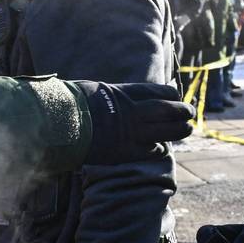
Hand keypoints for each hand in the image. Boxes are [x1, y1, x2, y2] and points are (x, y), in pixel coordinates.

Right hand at [72, 81, 193, 164]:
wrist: (54, 125)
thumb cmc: (66, 106)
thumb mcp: (91, 90)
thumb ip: (106, 94)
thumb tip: (104, 95)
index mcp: (125, 93)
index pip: (160, 92)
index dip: (171, 95)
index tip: (174, 97)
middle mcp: (133, 112)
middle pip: (170, 110)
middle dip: (183, 111)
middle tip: (189, 113)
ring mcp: (131, 133)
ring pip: (168, 132)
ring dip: (179, 131)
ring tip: (186, 129)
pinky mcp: (125, 152)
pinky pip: (151, 150)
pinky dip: (157, 149)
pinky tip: (158, 148)